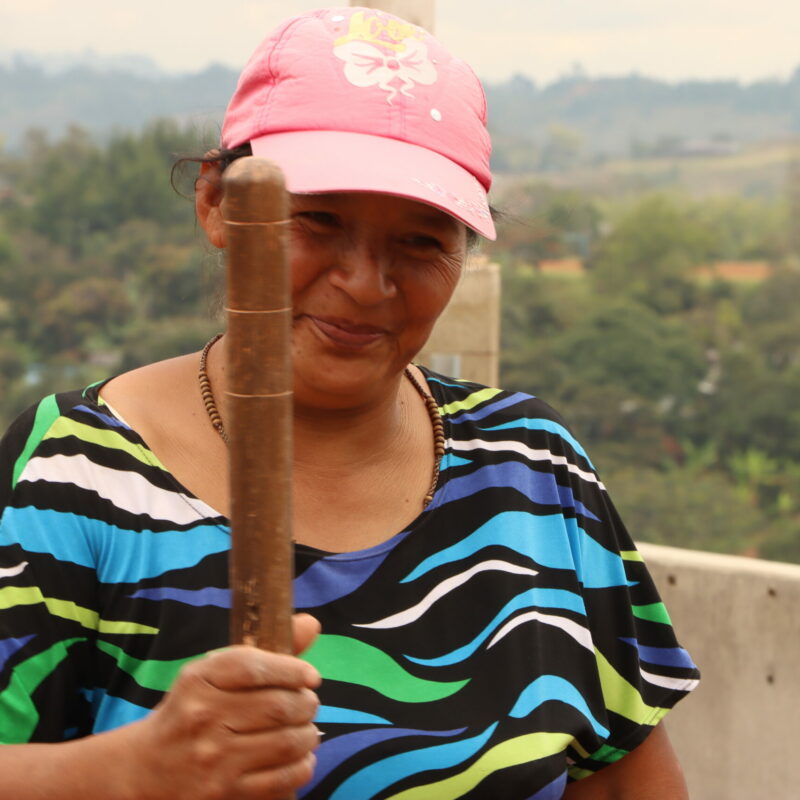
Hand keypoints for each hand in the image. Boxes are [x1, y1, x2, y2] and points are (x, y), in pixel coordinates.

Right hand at [125, 614, 321, 799]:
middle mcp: (203, 717)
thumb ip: (265, 653)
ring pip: (285, 742)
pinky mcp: (222, 792)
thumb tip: (312, 623)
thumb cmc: (190, 712)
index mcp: (198, 680)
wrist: (144, 768)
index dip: (292, 670)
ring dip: (308, 735)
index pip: (254, 666)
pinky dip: (301, 766)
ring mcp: (212, 758)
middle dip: (306, 704)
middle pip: (277, 706)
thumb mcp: (213, 675)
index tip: (311, 676)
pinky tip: (301, 757)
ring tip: (307, 730)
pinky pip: (280, 779)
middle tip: (309, 704)